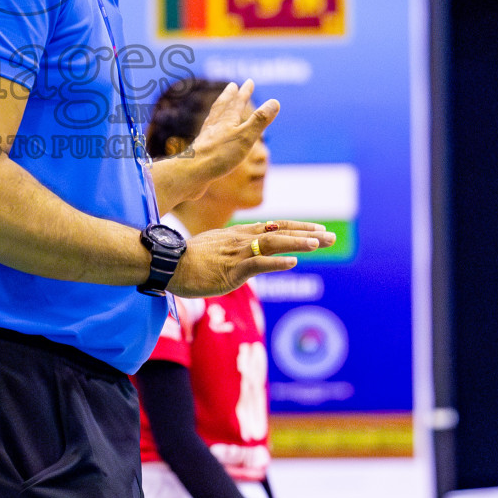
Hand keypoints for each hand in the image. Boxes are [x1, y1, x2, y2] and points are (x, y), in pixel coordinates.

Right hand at [167, 220, 334, 297]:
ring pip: (273, 243)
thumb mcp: (213, 248)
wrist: (167, 263)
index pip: (274, 228)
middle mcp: (242, 239)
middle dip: (307, 233)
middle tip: (330, 236)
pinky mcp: (231, 270)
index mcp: (238, 234)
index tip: (317, 230)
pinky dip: (276, 262)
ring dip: (297, 242)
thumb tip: (244, 254)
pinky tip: (292, 262)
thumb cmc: (186, 259)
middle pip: (280, 232)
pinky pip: (258, 264)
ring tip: (319, 242)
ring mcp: (237, 253)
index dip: (297, 228)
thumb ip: (231, 248)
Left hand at [183, 81, 279, 187]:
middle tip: (231, 86)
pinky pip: (207, 136)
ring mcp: (206, 139)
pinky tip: (210, 137)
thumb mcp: (245, 137)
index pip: (237, 103)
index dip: (244, 93)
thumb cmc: (219, 155)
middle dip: (229, 96)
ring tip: (220, 108)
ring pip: (213, 120)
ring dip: (219, 111)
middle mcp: (214, 127)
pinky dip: (211, 130)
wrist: (191, 173)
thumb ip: (259, 121)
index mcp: (226, 121)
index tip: (249, 82)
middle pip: (222, 107)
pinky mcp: (200, 152)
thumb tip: (275, 102)